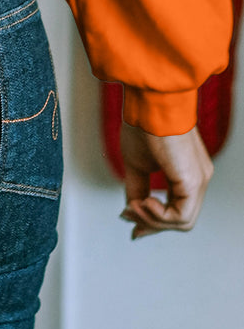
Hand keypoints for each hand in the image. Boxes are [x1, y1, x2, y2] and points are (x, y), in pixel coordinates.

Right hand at [119, 120, 212, 238]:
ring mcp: (199, 180)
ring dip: (153, 220)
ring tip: (134, 205)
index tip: (132, 225)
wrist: (150, 103)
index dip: (154, 222)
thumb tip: (131, 210)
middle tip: (128, 216)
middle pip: (180, 220)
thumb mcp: (136, 164)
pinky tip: (144, 201)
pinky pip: (181, 216)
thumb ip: (137, 188)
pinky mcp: (194, 181)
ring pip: (182, 222)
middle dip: (151, 223)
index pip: (177, 209)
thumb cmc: (143, 124)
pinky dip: (159, 215)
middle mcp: (198, 179)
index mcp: (187, 173)